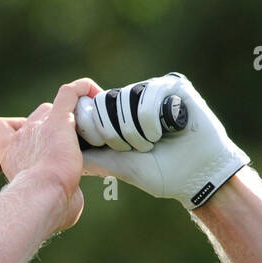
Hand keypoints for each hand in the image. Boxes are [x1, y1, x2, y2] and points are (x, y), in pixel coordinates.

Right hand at [0, 78, 102, 231]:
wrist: (41, 196)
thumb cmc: (41, 209)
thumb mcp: (42, 203)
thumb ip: (54, 195)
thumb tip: (69, 200)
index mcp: (9, 154)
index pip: (0, 128)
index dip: (13, 129)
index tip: (28, 142)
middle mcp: (22, 135)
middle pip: (35, 117)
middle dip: (49, 128)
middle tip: (67, 148)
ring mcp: (40, 126)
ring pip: (53, 108)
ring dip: (66, 116)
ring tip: (85, 133)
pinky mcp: (60, 120)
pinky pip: (70, 93)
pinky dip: (81, 90)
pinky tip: (92, 93)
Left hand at [77, 73, 249, 208]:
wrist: (195, 177)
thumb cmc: (159, 173)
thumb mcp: (117, 165)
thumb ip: (92, 154)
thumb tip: (65, 147)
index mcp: (119, 115)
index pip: (93, 109)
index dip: (97, 131)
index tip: (115, 151)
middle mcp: (134, 98)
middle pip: (104, 103)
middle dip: (114, 134)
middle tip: (135, 149)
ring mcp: (153, 89)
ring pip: (124, 100)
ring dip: (134, 132)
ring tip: (151, 144)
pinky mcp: (173, 85)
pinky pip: (147, 96)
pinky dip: (150, 122)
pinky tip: (165, 133)